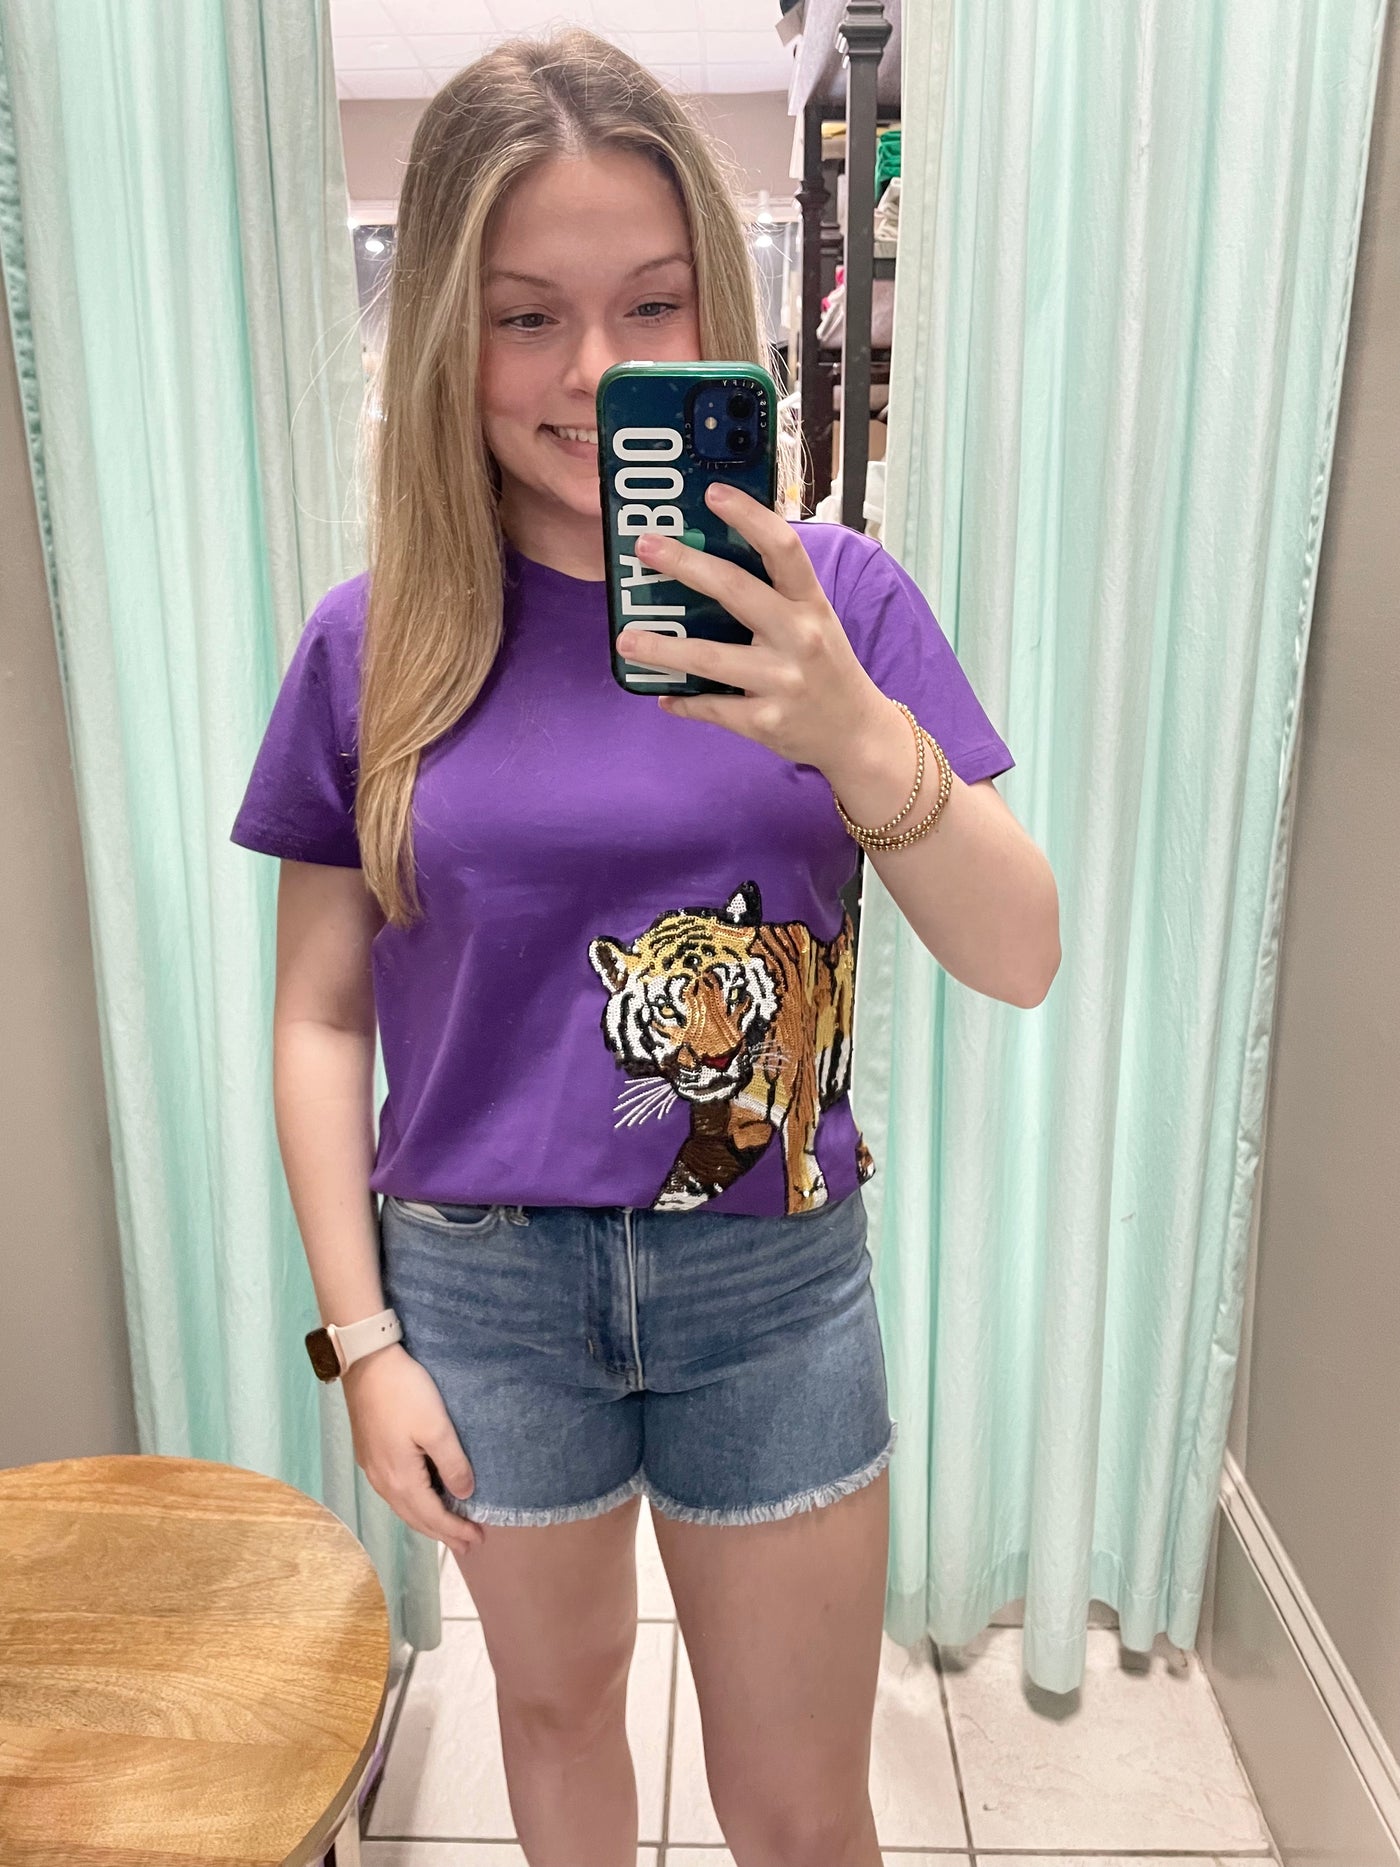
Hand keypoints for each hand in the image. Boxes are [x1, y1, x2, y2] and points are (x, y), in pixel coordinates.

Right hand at [343, 1343, 485, 1557]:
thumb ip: (452, 1464)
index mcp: (400, 1478)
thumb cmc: (405, 1392)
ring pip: (402, 1507)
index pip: (432, 1516)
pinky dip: (412, 1505)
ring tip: (446, 1530)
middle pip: (414, 1518)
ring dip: (426, 1521)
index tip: (478, 1539)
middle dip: (442, 1533)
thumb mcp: (437, 1427)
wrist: (367, 1362)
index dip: (455, 1530)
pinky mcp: (368, 1453)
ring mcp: (372, 1468)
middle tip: (467, 1545)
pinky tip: (420, 1500)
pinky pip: (393, 1493)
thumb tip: (464, 1495)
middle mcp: (381, 1480)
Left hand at [615, 482, 898, 779]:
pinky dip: (683, 701)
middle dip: (685, 564)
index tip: (712, 492)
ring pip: (710, 658)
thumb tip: (707, 561)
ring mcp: (783, 681)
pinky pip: (712, 707)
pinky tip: (663, 694)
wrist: (856, 732)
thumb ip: (774, 593)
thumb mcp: (813, 621)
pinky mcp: (766, 721)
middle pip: (736, 590)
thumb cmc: (826, 667)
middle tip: (644, 548)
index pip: (783, 548)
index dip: (748, 516)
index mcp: (810, 603)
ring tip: (626, 638)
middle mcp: (800, 636)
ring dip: (661, 648)